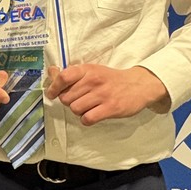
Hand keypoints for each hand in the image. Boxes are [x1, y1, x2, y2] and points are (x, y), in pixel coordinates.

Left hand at [45, 64, 169, 126]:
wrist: (139, 85)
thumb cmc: (111, 79)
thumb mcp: (93, 70)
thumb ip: (72, 73)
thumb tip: (51, 71)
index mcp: (87, 70)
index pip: (63, 77)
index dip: (53, 87)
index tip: (51, 94)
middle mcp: (94, 81)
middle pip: (66, 98)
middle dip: (69, 102)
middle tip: (79, 100)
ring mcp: (102, 95)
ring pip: (75, 109)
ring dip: (78, 111)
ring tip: (88, 107)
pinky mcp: (111, 108)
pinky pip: (87, 119)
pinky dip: (87, 119)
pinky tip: (93, 114)